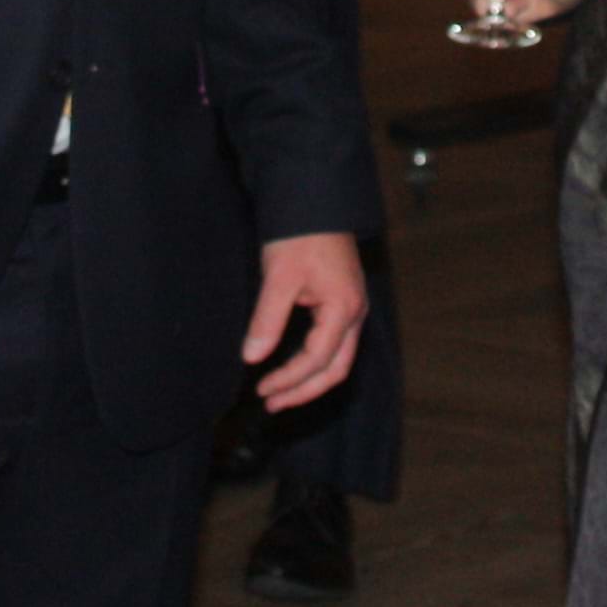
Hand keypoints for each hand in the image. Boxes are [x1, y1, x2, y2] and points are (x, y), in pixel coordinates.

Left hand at [240, 232, 367, 412]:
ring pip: (337, 359)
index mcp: (343, 308)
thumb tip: (251, 357)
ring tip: (279, 393)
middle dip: (304, 390)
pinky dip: (314, 362)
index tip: (262, 389)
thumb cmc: (300, 235)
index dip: (289, 379)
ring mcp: (352, 309)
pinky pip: (334, 345)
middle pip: (335, 369)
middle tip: (272, 403)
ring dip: (309, 380)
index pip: (317, 359)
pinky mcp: (343, 303)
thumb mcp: (279, 277)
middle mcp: (355, 313)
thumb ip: (267, 320)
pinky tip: (292, 366)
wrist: (315, 202)